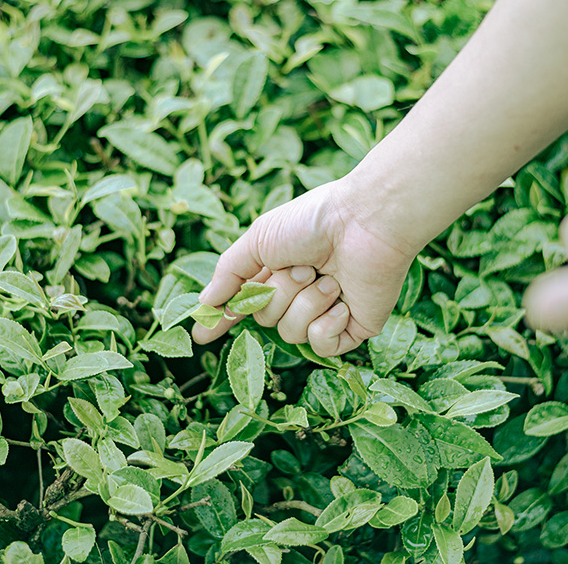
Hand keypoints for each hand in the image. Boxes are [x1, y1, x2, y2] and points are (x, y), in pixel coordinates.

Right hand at [192, 177, 416, 356]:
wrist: (365, 221)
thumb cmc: (312, 221)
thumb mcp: (259, 239)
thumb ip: (229, 272)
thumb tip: (205, 304)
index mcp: (278, 271)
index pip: (244, 303)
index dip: (224, 318)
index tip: (202, 337)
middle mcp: (301, 293)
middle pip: (266, 318)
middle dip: (279, 294)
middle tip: (303, 267)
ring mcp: (327, 311)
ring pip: (292, 333)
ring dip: (306, 303)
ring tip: (328, 277)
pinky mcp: (354, 327)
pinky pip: (323, 345)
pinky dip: (327, 323)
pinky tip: (342, 302)